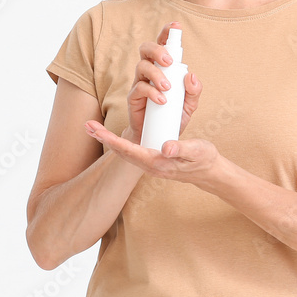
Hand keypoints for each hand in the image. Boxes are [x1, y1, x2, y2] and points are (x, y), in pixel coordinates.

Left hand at [84, 122, 221, 186]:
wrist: (209, 171)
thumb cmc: (204, 159)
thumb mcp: (197, 151)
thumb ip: (182, 149)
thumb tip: (166, 147)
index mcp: (158, 162)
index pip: (130, 151)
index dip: (113, 141)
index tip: (99, 132)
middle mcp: (150, 165)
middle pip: (121, 152)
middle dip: (104, 139)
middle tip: (87, 126)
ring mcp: (150, 164)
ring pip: (124, 152)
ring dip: (108, 140)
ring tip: (93, 128)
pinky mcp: (152, 160)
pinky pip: (131, 152)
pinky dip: (119, 142)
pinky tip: (112, 136)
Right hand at [123, 21, 202, 142]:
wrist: (159, 139)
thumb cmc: (173, 116)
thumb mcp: (190, 105)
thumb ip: (194, 91)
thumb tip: (191, 75)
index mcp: (164, 68)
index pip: (163, 44)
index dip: (167, 32)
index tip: (175, 25)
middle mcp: (150, 71)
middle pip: (147, 49)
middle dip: (158, 50)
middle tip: (170, 62)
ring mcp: (139, 83)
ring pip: (141, 66)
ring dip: (156, 74)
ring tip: (167, 88)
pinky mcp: (133, 98)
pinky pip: (138, 88)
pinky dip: (151, 92)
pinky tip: (161, 100)